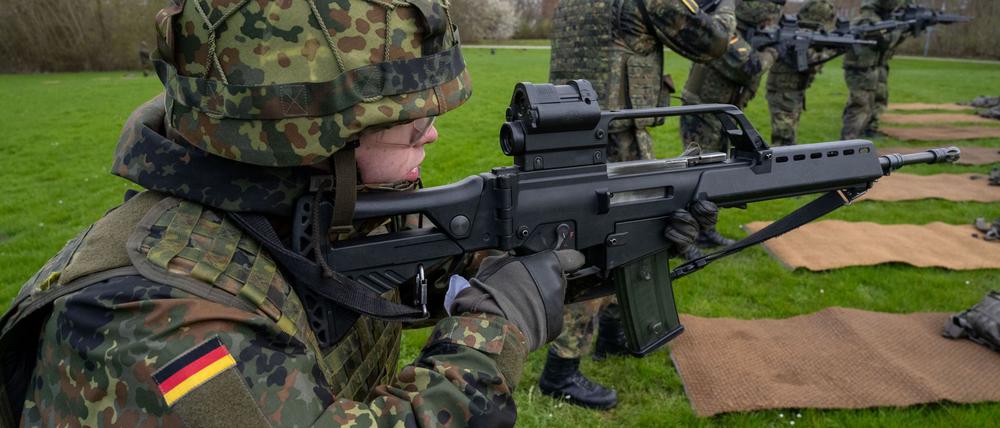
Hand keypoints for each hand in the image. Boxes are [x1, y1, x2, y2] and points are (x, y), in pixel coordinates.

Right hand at [449, 250, 584, 350]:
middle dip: (542, 282)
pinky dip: (537, 317)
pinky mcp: (556, 324)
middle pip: (556, 280)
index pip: (571, 257)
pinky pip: (547, 317)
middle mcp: (558, 283)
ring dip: (539, 300)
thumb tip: (510, 258)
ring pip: (551, 299)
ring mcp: (558, 305)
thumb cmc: (492, 290)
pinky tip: (521, 317)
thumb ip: (510, 258)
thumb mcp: (495, 262)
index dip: (568, 258)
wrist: (492, 323)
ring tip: (517, 304)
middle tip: (522, 287)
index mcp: (549, 263)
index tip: (570, 260)